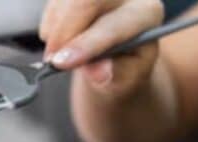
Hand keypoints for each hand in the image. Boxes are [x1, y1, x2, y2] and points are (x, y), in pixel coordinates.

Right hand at [39, 0, 163, 95]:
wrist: (116, 55)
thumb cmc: (124, 67)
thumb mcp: (125, 79)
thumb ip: (114, 75)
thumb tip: (97, 72)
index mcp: (147, 14)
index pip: (112, 24)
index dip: (85, 44)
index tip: (60, 63)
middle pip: (86, 1)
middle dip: (62, 32)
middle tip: (51, 60)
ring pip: (65, 1)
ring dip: (54, 31)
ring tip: (58, 54)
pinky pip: (55, 2)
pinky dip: (50, 24)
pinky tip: (60, 38)